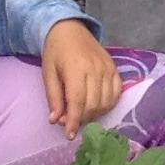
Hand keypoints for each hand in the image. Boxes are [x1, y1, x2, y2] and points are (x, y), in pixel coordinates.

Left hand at [38, 19, 122, 135]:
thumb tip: (56, 120)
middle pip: (93, 104)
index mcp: (76, 68)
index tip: (69, 135)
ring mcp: (108, 68)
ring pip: (106, 102)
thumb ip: (53, 98)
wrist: (70, 29)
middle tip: (70, 120)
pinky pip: (116, 94)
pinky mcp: (115, 69)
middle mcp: (95, 68)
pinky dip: (107, 104)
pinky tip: (96, 105)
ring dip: (94, 114)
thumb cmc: (56, 52)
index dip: (74, 121)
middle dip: (82, 119)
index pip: (78, 101)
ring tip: (82, 112)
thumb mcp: (48, 74)